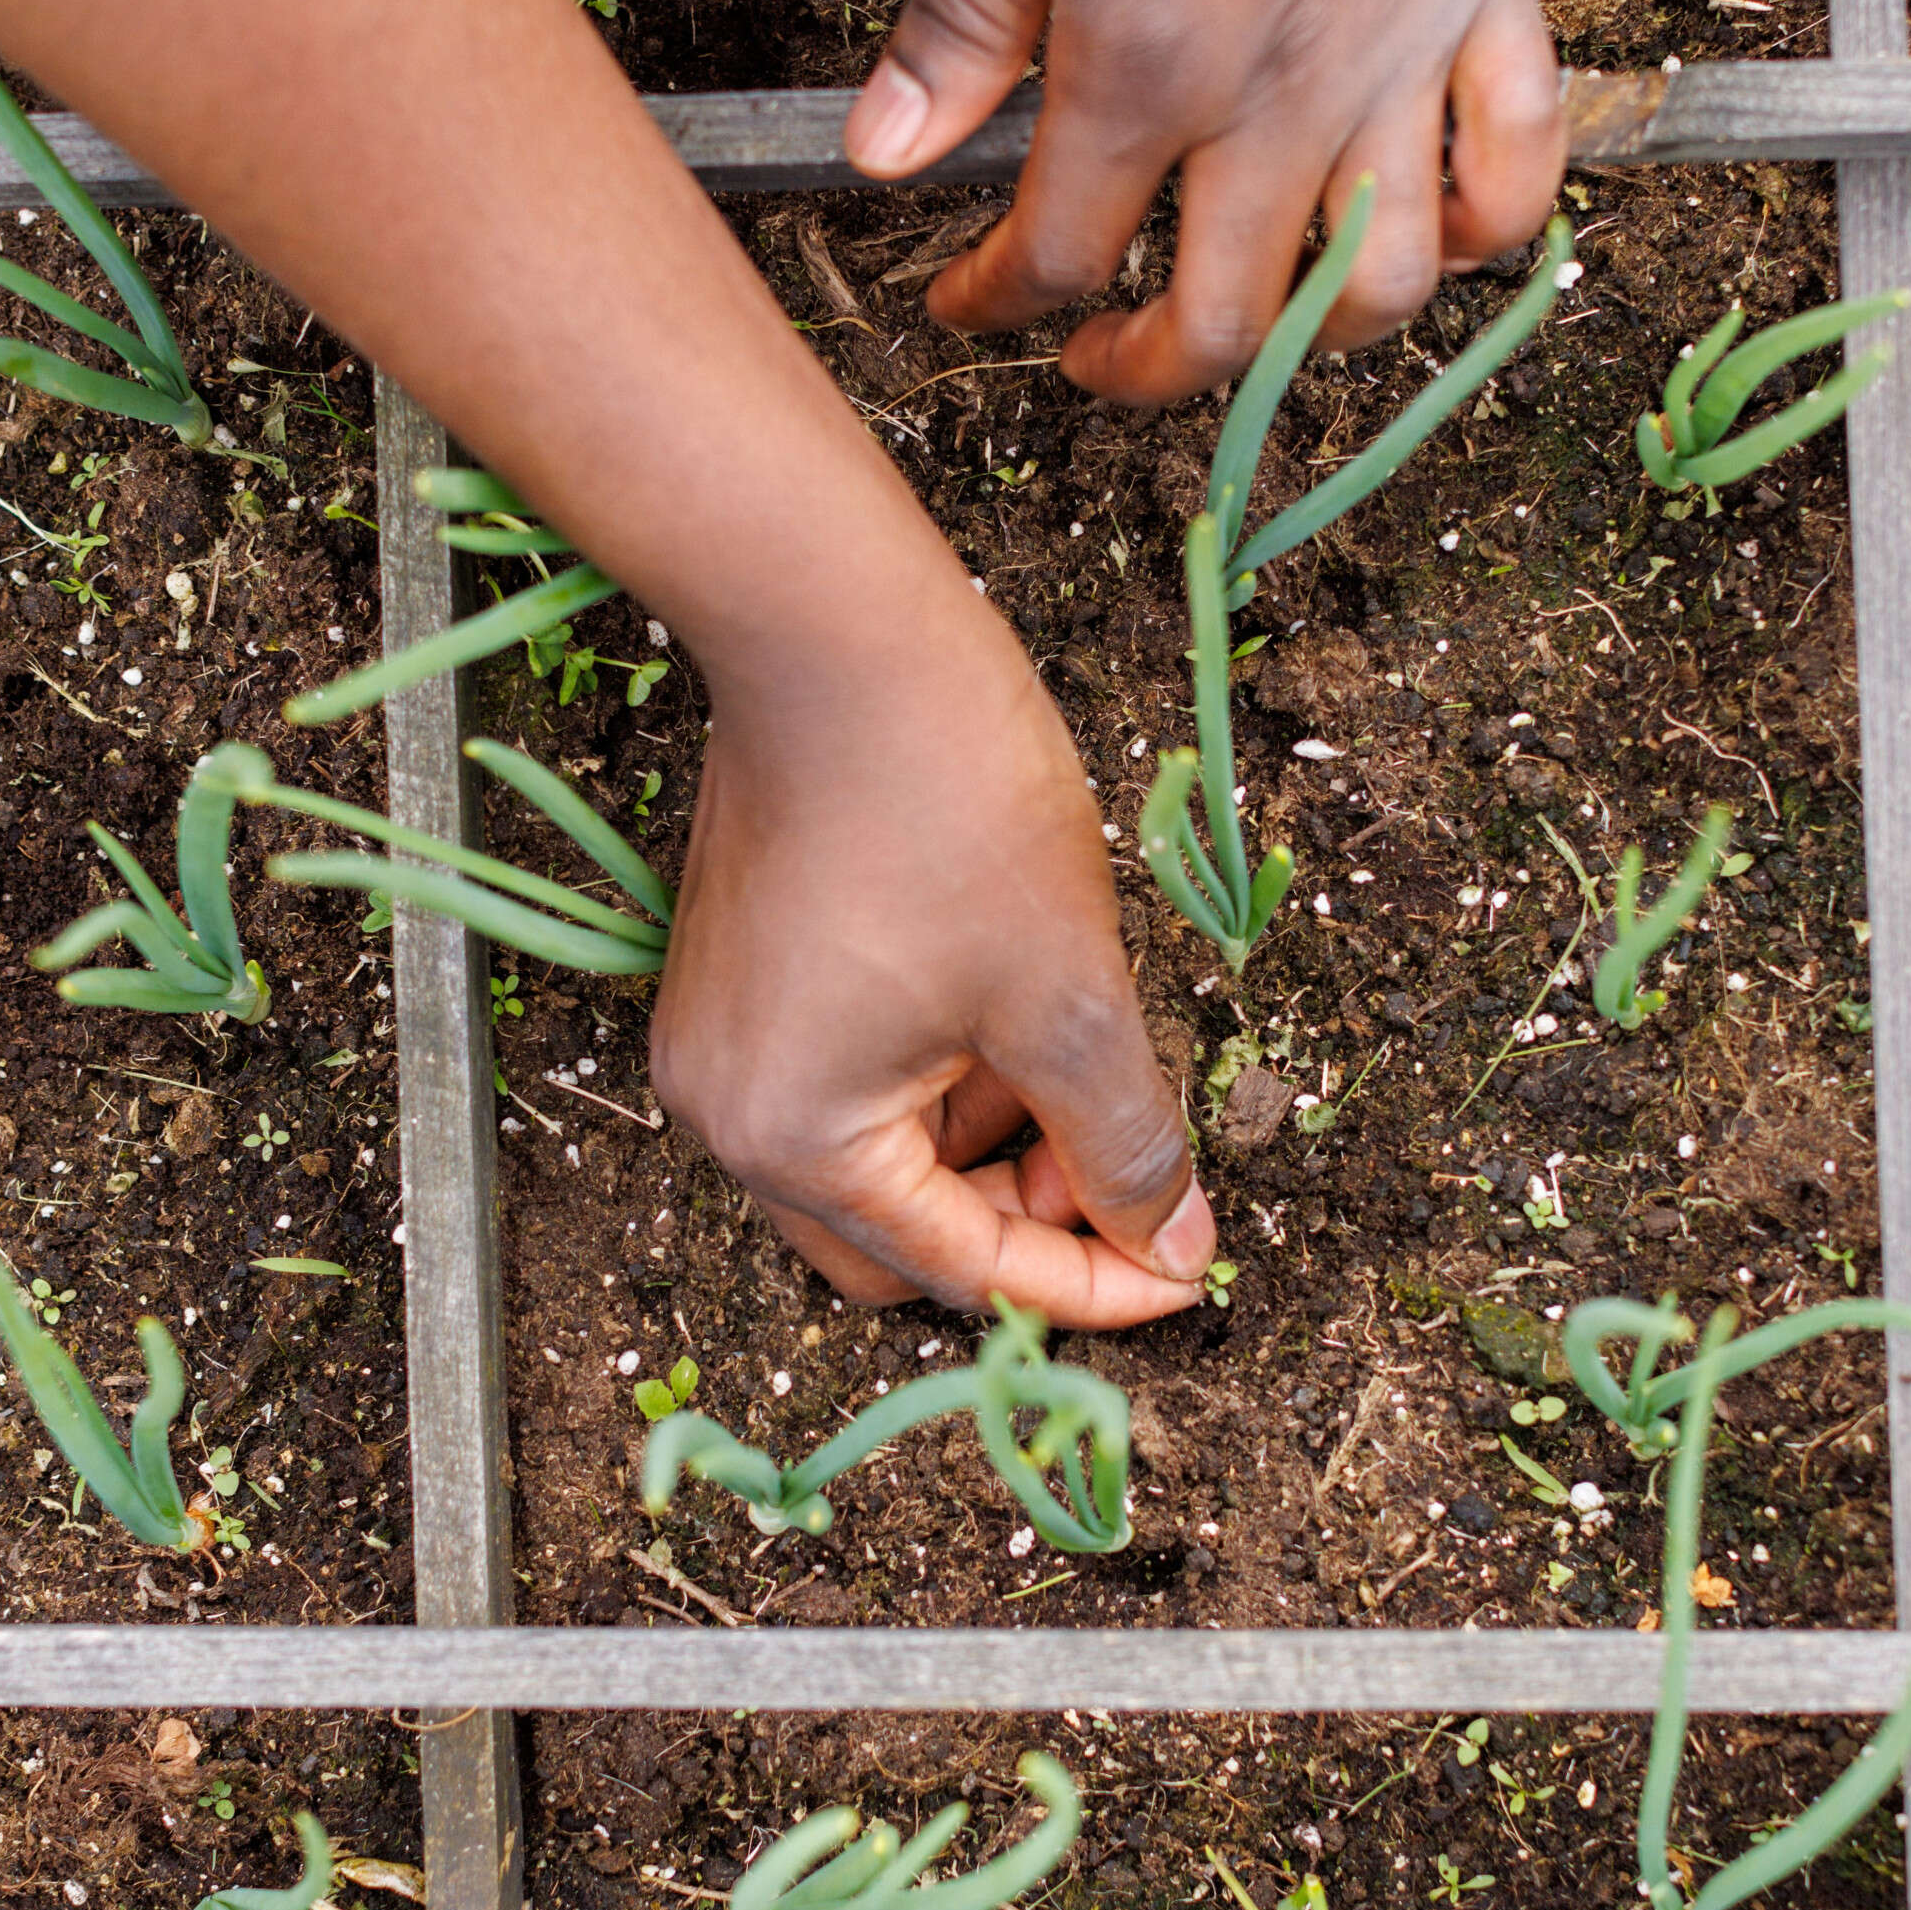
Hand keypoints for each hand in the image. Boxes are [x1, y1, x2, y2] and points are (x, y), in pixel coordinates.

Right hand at [648, 611, 1214, 1328]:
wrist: (837, 627)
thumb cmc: (946, 799)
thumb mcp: (1069, 995)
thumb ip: (1124, 1143)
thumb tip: (1172, 1248)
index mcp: (795, 1141)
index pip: (963, 1271)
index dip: (1092, 1282)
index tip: (1188, 1269)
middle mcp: (729, 1115)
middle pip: (901, 1242)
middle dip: (1027, 1216)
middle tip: (1131, 1161)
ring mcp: (722, 1044)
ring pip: (882, 1159)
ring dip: (990, 1140)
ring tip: (1077, 1046)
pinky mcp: (737, 979)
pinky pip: (848, 1081)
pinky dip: (941, 1074)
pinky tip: (1013, 1001)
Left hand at [841, 0, 1562, 402]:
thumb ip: (957, 16)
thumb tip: (883, 152)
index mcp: (1144, 61)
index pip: (1064, 254)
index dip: (998, 302)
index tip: (963, 298)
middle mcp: (1281, 90)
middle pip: (1225, 318)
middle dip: (1145, 369)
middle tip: (1096, 355)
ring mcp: (1399, 48)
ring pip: (1385, 282)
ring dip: (1319, 340)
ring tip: (1263, 317)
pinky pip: (1522, 154)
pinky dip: (1492, 226)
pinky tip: (1442, 229)